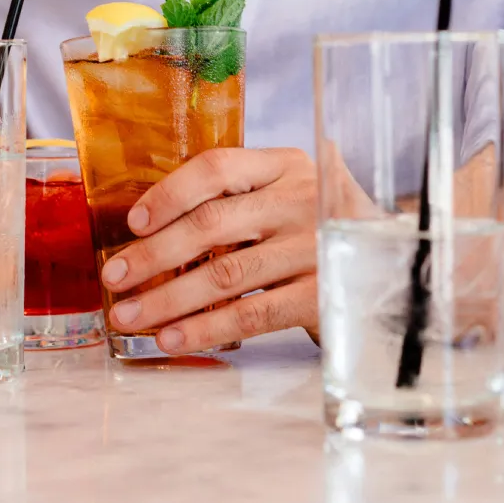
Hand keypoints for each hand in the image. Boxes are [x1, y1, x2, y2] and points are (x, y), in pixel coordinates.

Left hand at [99, 147, 318, 353]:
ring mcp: (314, 247)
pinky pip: (252, 314)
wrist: (389, 262)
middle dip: (153, 254)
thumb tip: (150, 228)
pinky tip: (173, 337)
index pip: (217, 168)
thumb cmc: (315, 227)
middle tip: (114, 278)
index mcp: (285, 165)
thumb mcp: (285, 195)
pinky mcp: (323, 294)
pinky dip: (206, 327)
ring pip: (224, 274)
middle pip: (212, 223)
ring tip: (130, 315)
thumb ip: (237, 199)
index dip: (169, 194)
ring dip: (167, 299)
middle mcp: (302, 199)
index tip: (133, 223)